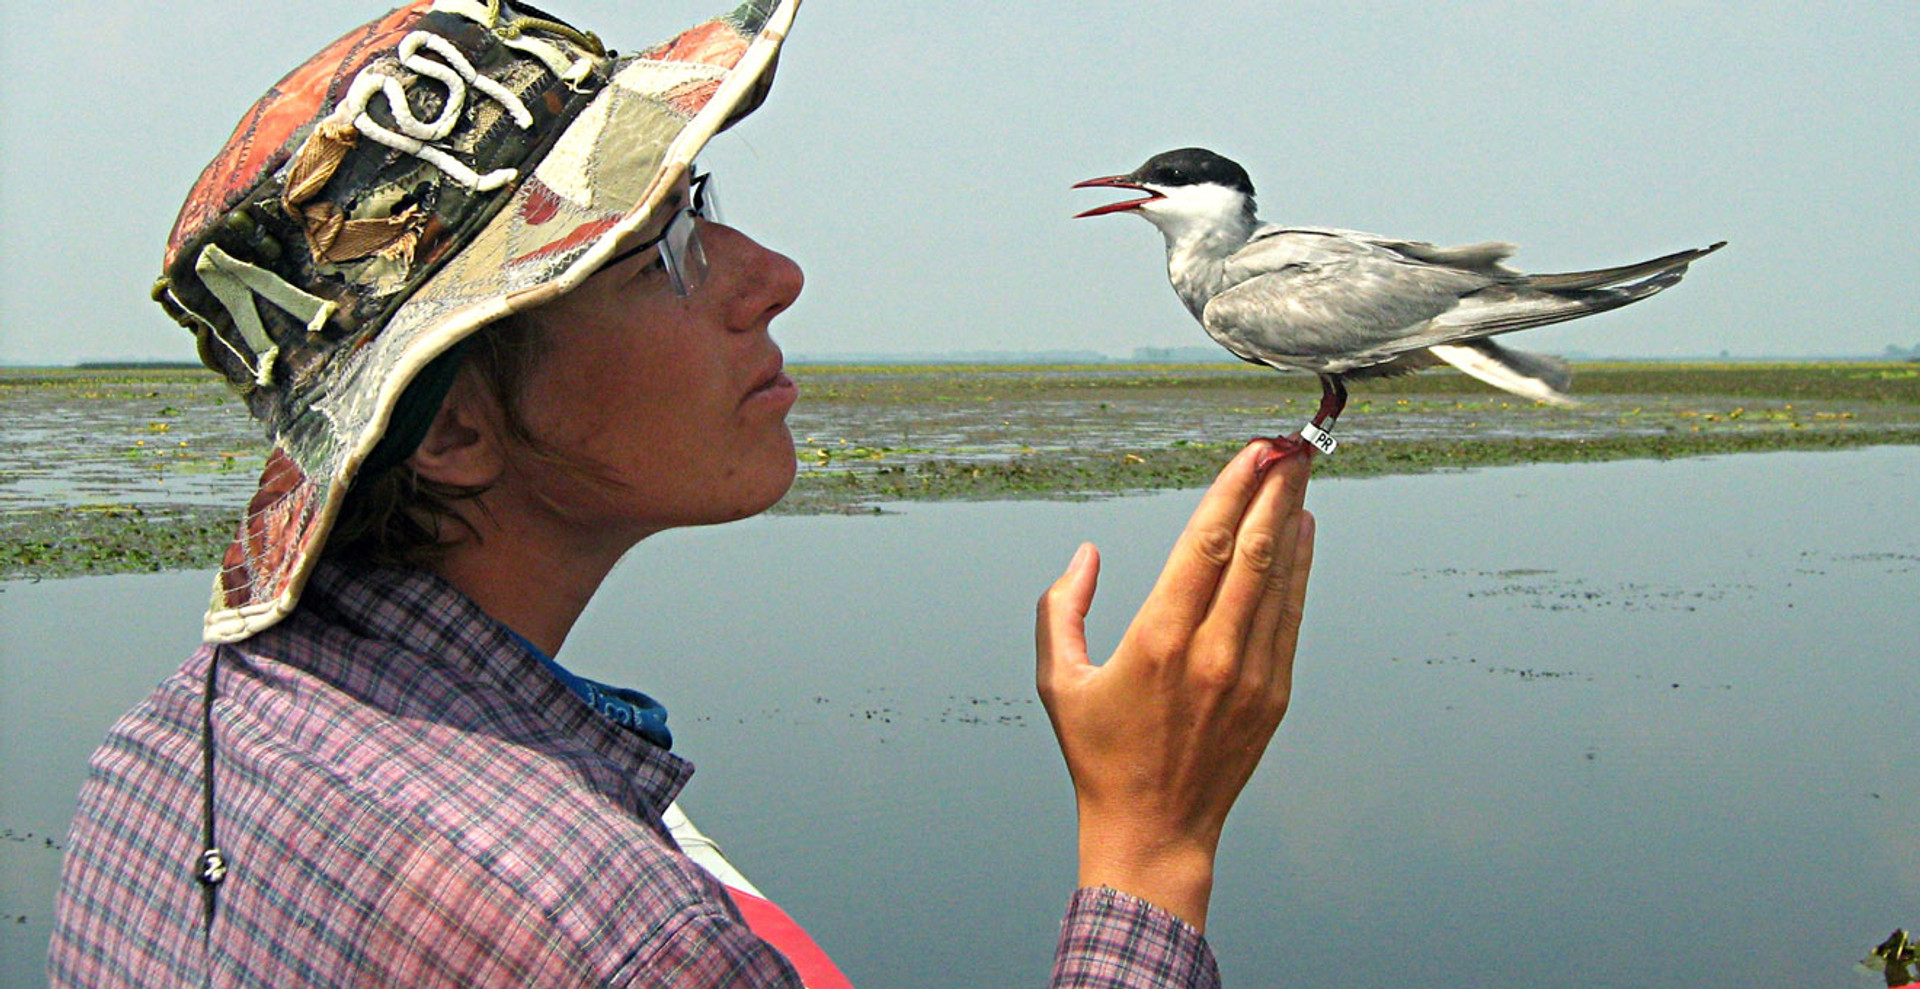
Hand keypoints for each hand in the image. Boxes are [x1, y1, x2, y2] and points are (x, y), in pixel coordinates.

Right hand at [1036, 439, 1314, 931]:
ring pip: (1280, 580)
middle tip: (1289, 446)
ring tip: (1300, 475)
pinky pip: (1291, 617)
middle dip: (1276, 490)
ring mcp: (1251, 675)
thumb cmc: (1101, 758)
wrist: (1154, 833)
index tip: (1250, 452)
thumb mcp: (1058, 681)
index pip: (1205, 546)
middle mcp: (1211, 653)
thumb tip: (1085, 555)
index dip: (1233, 491)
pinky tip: (1303, 535)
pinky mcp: (1273, 696)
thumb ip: (1060, 609)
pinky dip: (1299, 570)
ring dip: (1293, 520)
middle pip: (1255, 551)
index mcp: (1157, 642)